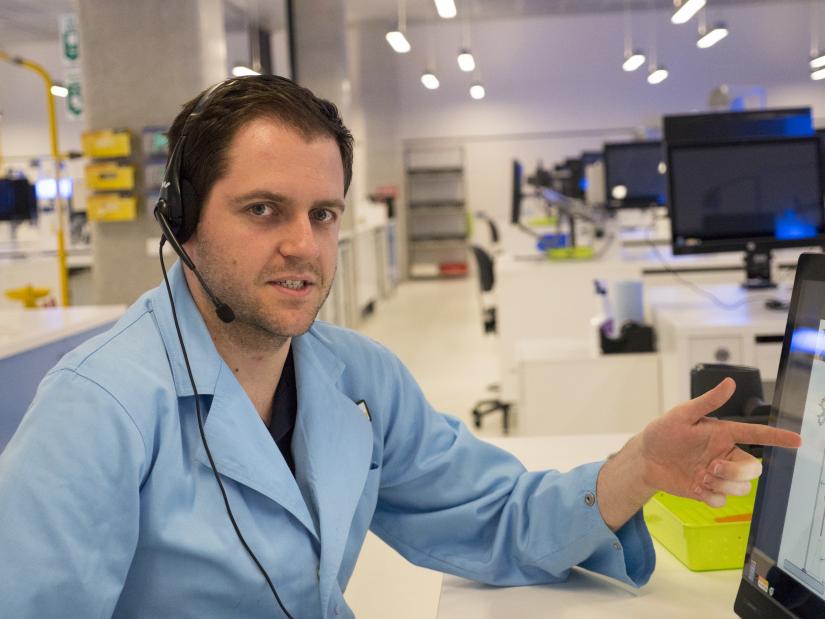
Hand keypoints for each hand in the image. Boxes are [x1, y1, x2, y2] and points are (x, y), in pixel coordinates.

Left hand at [639, 377, 800, 507]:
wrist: (645, 459)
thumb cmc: (663, 432)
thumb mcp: (682, 414)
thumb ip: (707, 402)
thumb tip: (729, 383)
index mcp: (723, 435)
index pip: (756, 435)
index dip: (777, 437)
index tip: (797, 440)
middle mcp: (725, 455)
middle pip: (754, 469)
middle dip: (736, 472)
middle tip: (711, 467)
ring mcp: (717, 475)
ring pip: (742, 488)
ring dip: (724, 486)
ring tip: (702, 477)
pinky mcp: (708, 491)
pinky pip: (722, 501)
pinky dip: (711, 497)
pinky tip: (696, 487)